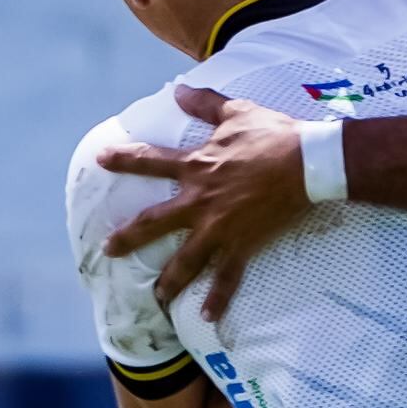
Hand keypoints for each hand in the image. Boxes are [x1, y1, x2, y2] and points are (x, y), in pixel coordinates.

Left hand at [100, 88, 314, 319]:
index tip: (101, 159)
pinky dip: (219, 298)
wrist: (306, 162)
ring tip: (156, 297)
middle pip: (155, 223)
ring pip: (186, 259)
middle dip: (129, 237)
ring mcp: (219, 226)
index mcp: (197, 167)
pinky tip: (208, 317)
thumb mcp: (235, 111)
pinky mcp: (243, 244)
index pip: (151, 162)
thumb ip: (204, 102)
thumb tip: (179, 89)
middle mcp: (200, 201)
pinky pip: (228, 277)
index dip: (125, 159)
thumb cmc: (273, 135)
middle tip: (108, 250)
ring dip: (169, 280)